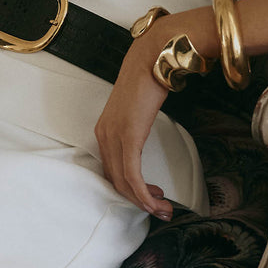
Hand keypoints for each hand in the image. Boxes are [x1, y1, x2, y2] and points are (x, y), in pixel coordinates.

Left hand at [94, 8, 216, 220]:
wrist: (153, 58)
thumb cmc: (148, 80)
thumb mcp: (137, 110)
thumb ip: (135, 128)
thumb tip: (143, 143)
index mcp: (105, 130)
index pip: (112, 170)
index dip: (129, 189)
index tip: (149, 197)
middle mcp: (105, 135)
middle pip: (116, 180)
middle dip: (138, 200)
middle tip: (159, 209)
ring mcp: (114, 136)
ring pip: (123, 182)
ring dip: (144, 200)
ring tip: (162, 208)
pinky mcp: (128, 137)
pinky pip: (132, 175)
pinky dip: (143, 192)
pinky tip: (155, 200)